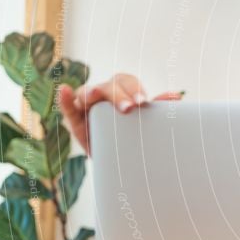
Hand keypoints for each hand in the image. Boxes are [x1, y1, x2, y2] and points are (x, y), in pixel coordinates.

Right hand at [59, 73, 183, 155]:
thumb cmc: (135, 134)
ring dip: (91, 92)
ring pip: (86, 92)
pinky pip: (68, 107)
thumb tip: (176, 97)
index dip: (134, 89)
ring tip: (94, 95)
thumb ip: (157, 109)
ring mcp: (88, 105)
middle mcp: (105, 93)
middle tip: (129, 108)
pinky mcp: (75, 119)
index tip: (143, 102)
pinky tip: (63, 90)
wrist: (120, 157)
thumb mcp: (146, 122)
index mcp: (123, 90)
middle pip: (109, 86)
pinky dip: (64, 98)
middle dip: (118, 95)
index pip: (127, 82)